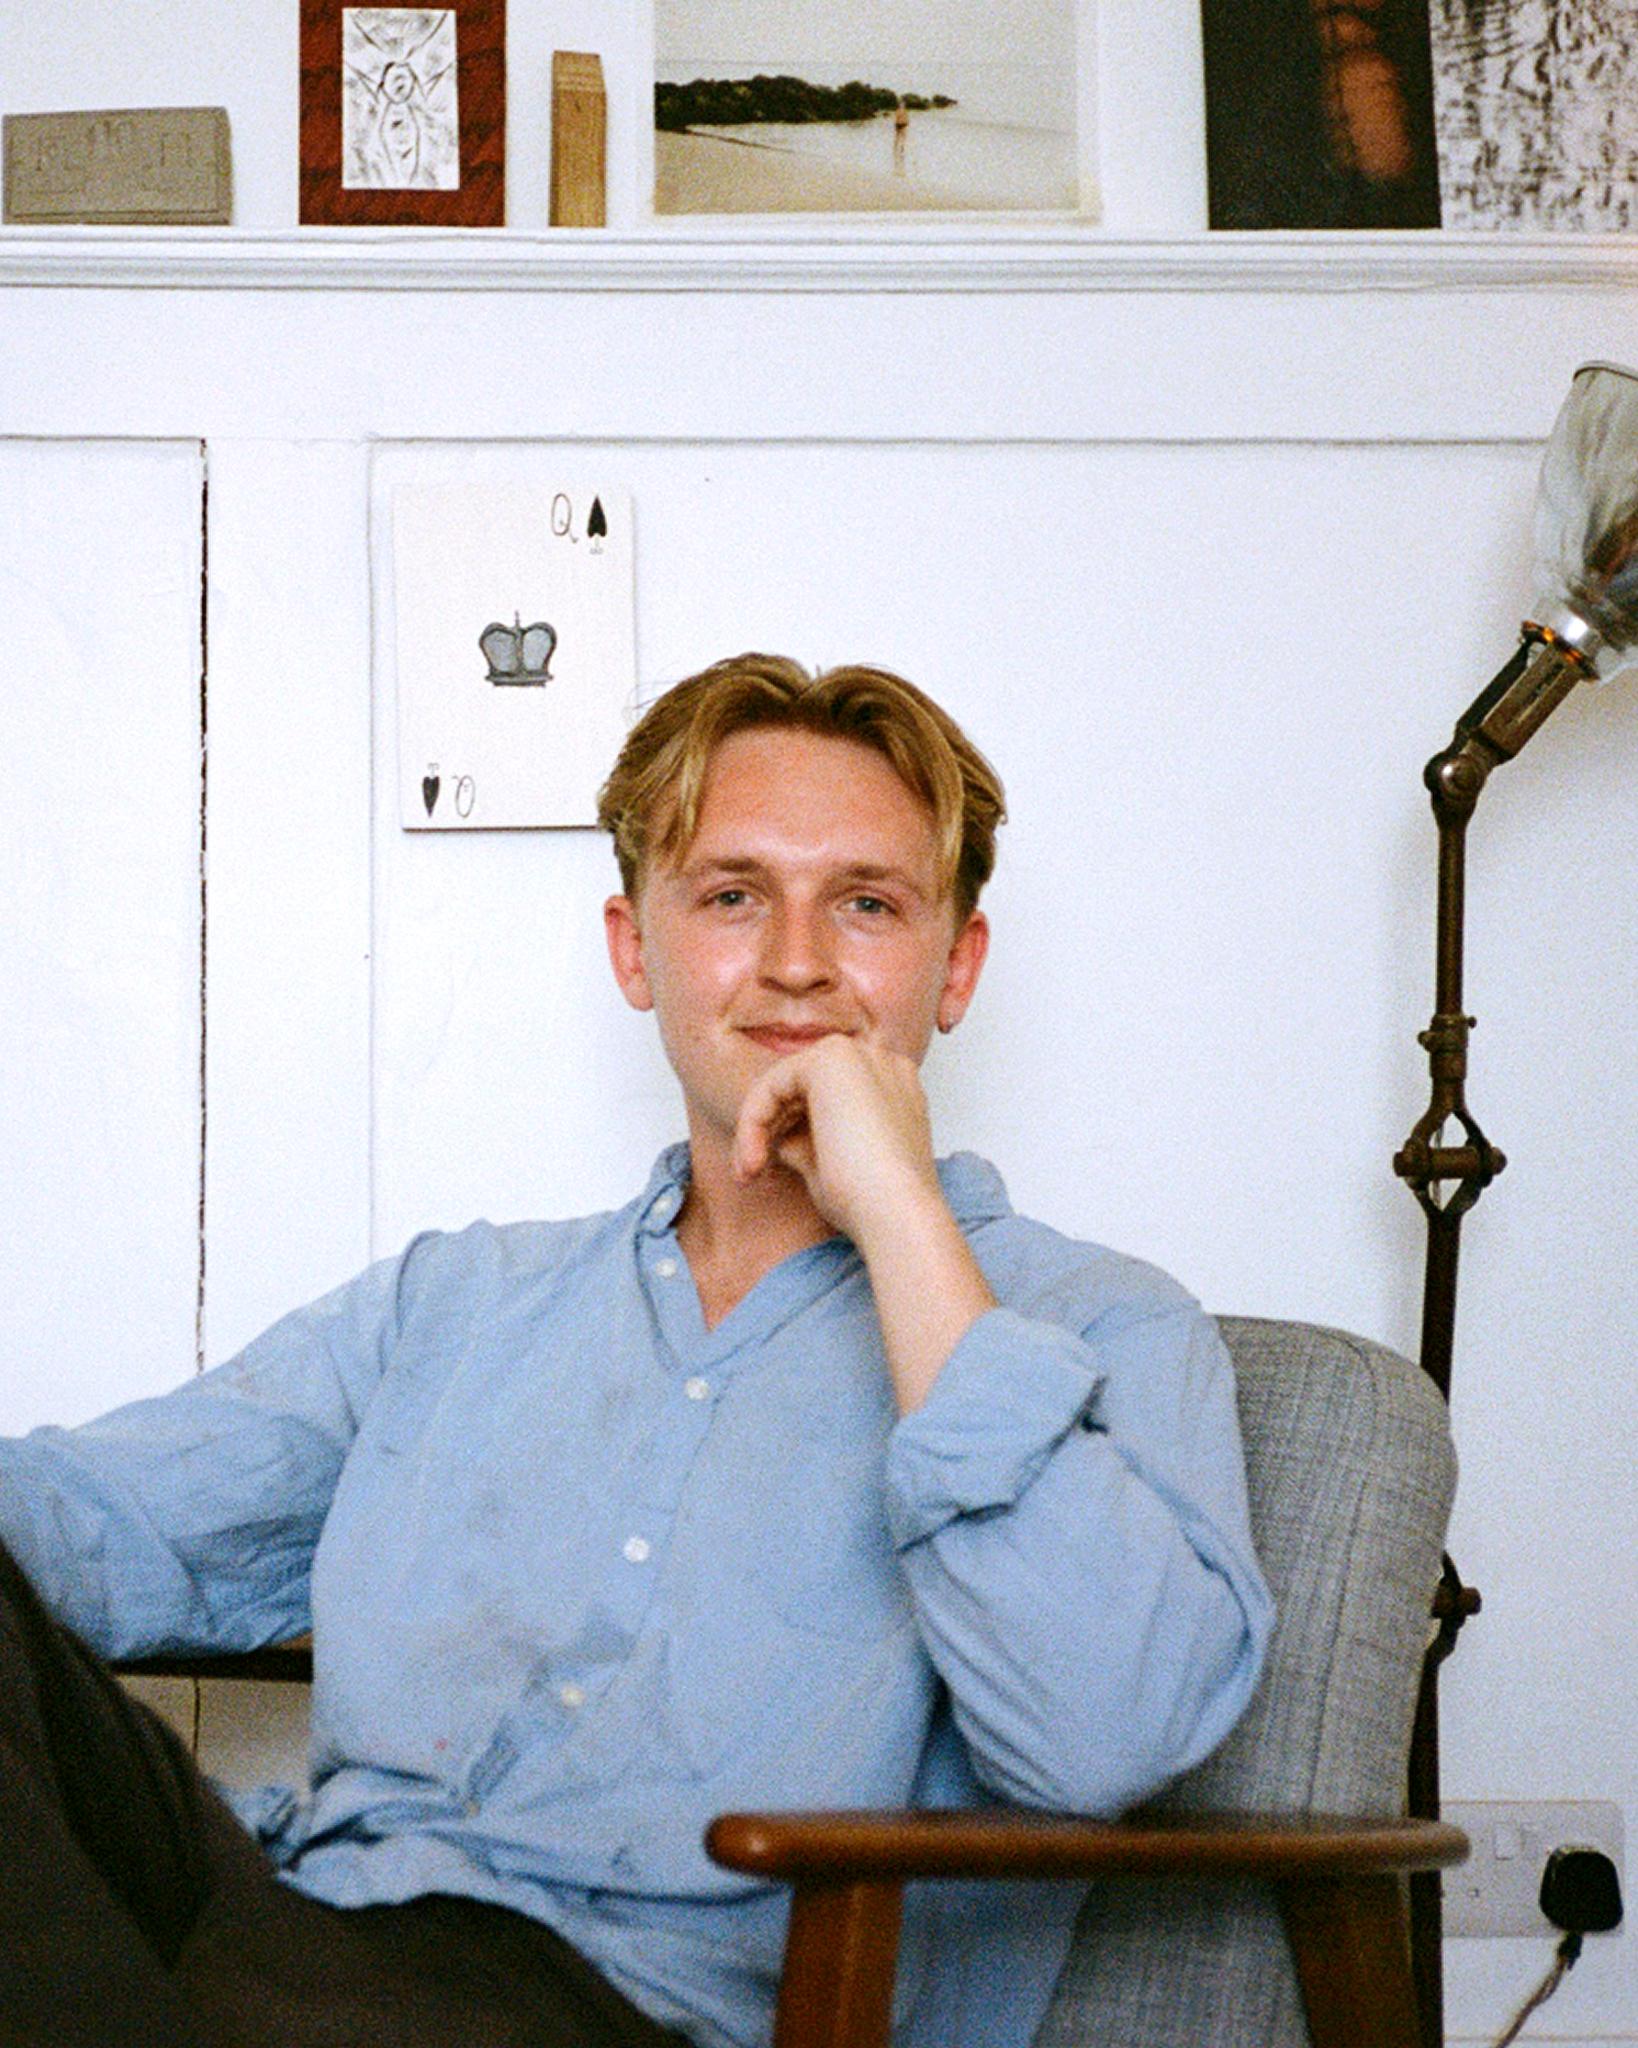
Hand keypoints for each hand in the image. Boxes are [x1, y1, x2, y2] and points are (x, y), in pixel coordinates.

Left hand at [730, 1034, 940, 1252]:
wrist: (896, 1215)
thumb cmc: (872, 1204)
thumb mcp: (832, 1169)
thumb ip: (807, 1143)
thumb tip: (781, 1137)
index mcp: (893, 1089)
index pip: (824, 1096)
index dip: (788, 1130)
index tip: (764, 1171)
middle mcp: (881, 1064)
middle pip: (802, 1085)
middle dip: (767, 1127)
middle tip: (748, 1173)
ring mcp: (861, 1055)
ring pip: (784, 1081)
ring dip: (757, 1125)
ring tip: (748, 1171)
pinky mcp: (833, 1058)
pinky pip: (773, 1082)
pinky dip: (754, 1119)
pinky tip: (753, 1157)